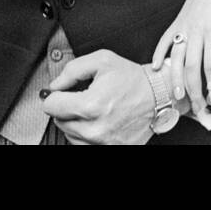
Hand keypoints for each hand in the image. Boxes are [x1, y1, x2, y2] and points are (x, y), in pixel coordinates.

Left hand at [41, 49, 156, 144]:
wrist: (159, 95)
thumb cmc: (132, 78)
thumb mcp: (102, 61)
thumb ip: (72, 70)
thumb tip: (54, 86)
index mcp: (90, 106)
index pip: (51, 106)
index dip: (57, 95)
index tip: (65, 92)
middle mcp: (94, 129)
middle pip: (58, 121)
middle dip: (67, 107)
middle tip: (84, 97)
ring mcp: (102, 143)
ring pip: (69, 134)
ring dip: (76, 121)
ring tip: (95, 109)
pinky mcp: (110, 148)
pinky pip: (83, 144)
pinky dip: (87, 133)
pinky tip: (99, 120)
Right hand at [151, 0, 210, 117]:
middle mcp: (196, 30)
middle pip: (192, 66)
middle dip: (194, 90)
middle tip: (198, 107)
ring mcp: (183, 27)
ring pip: (176, 57)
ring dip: (176, 79)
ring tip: (178, 97)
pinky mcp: (176, 24)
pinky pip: (164, 41)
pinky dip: (158, 54)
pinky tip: (157, 68)